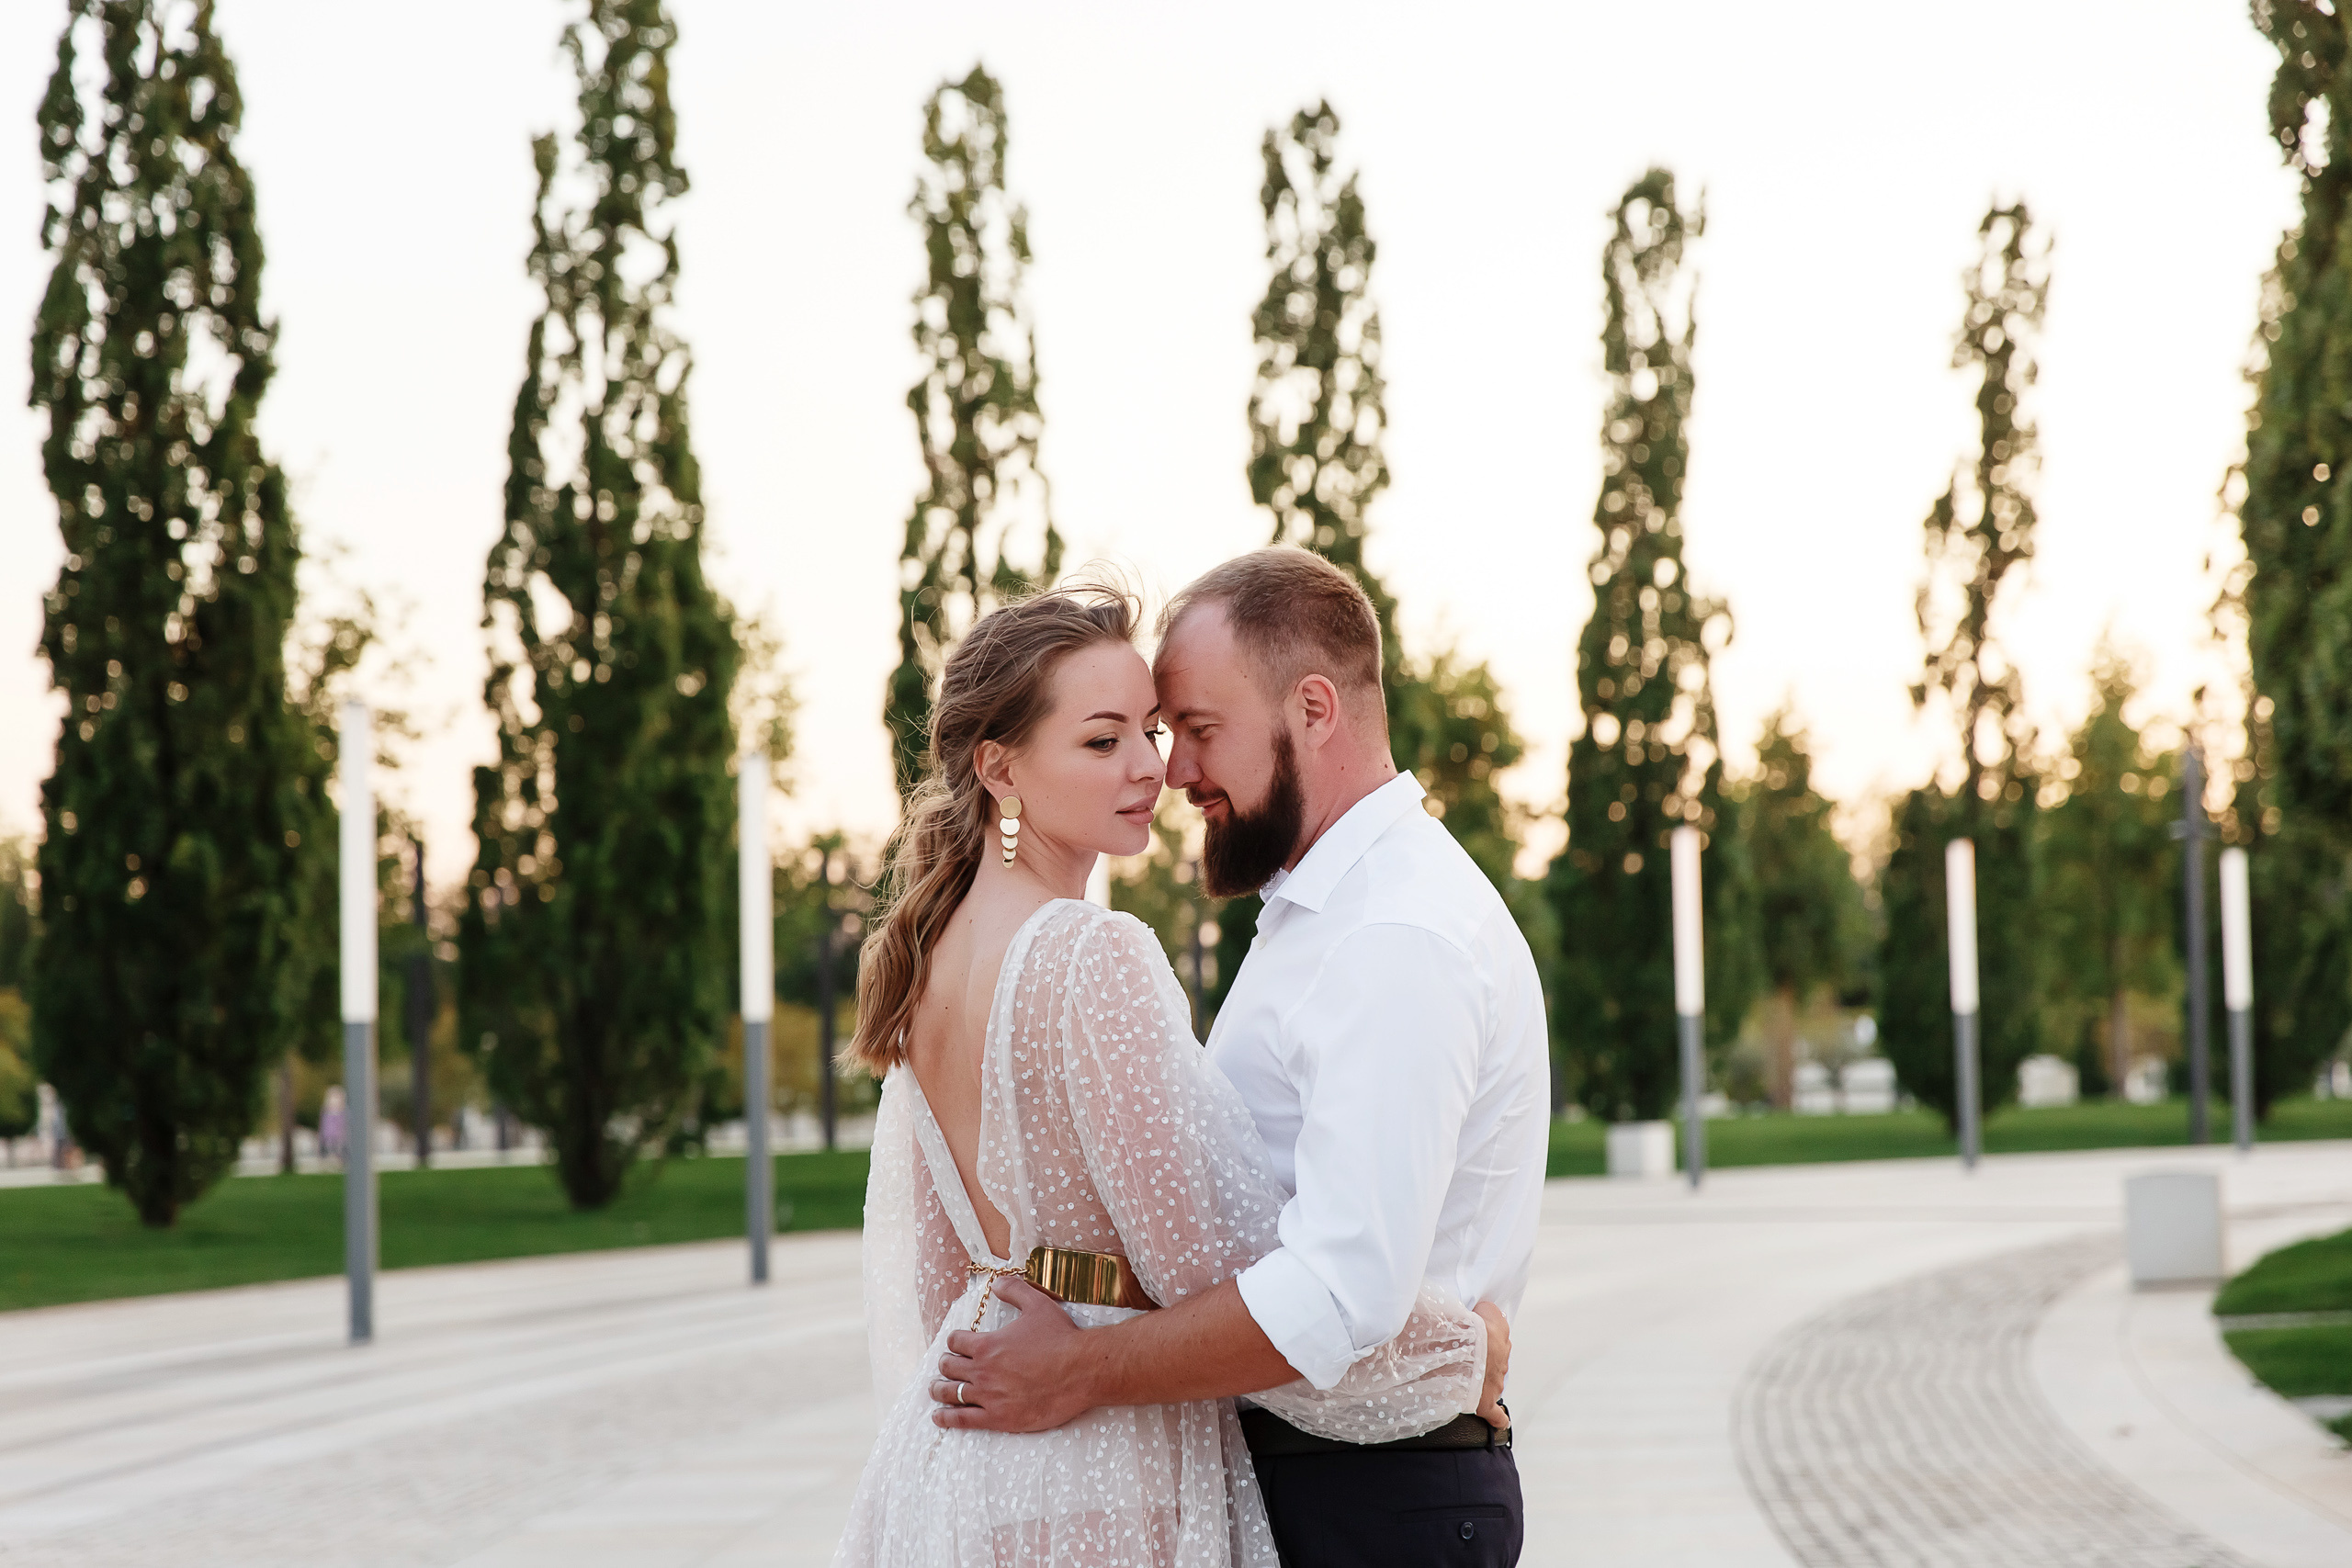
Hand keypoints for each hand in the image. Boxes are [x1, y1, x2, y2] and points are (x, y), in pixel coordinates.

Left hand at [930, 1276, 1095, 1432]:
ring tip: (935, 1390)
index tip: (957, 1345)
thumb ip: (1014, 1290)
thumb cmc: (1061, 1337)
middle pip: (949, 1368)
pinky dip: (946, 1418)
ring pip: (950, 1394)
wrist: (1082, 1370)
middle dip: (945, 1365)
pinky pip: (962, 1419)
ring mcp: (989, 1396)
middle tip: (946, 1367)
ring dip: (939, 1390)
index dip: (954, 1341)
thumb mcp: (1037, 1304)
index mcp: (987, 1344)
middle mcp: (982, 1370)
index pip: (954, 1342)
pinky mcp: (998, 1418)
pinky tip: (938, 1417)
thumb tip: (997, 1283)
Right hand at [1473, 1301, 1510, 1430]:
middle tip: (1463, 1357)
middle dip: (1482, 1359)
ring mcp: (1495, 1381)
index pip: (1494, 1334)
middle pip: (1494, 1359)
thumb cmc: (1468, 1325)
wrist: (1465, 1347)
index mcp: (1499, 1334)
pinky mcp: (1486, 1402)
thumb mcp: (1483, 1308)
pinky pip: (1496, 1415)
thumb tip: (1483, 1311)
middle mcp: (1501, 1358)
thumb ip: (1486, 1310)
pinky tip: (1499, 1421)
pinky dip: (1498, 1418)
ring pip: (1493, 1382)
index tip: (1469, 1336)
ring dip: (1481, 1382)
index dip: (1481, 1336)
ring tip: (1464, 1380)